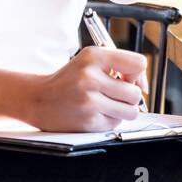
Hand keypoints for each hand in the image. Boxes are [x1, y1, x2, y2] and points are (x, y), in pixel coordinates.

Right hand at [26, 45, 148, 131]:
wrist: (38, 99)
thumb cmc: (70, 79)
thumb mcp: (90, 60)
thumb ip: (119, 64)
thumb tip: (143, 85)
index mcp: (94, 57)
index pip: (138, 63)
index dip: (139, 74)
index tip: (129, 79)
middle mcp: (90, 77)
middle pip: (135, 93)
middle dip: (130, 96)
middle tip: (115, 94)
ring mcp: (88, 101)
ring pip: (131, 111)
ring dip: (123, 110)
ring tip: (108, 104)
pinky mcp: (87, 122)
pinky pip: (116, 124)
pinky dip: (110, 120)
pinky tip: (95, 113)